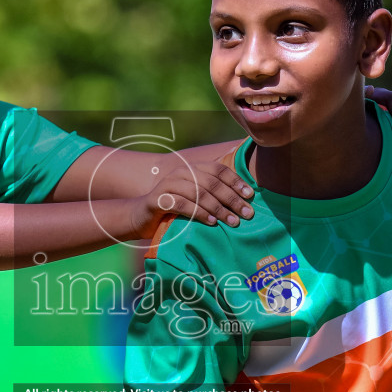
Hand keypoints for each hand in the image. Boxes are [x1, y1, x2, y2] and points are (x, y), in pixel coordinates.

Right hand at [134, 155, 253, 234]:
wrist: (141, 217)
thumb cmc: (174, 209)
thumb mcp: (195, 197)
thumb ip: (213, 192)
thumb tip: (244, 197)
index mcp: (192, 169)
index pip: (218, 170)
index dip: (236, 182)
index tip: (250, 196)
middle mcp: (181, 173)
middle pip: (212, 183)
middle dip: (232, 199)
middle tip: (247, 213)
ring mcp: (168, 185)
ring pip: (199, 193)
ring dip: (219, 208)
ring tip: (233, 221)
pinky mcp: (158, 200)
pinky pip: (183, 205)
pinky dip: (200, 213)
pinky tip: (212, 222)